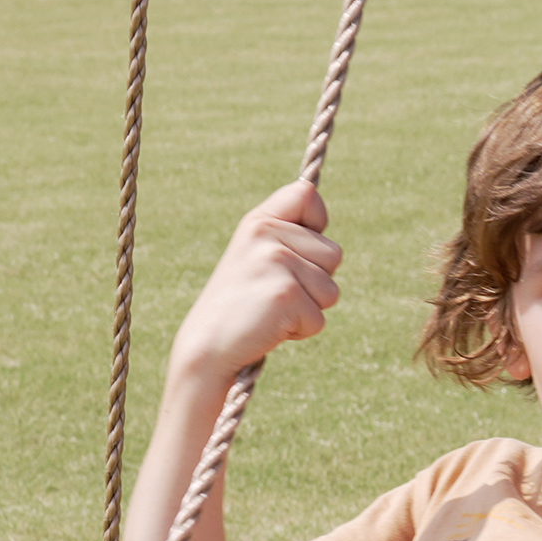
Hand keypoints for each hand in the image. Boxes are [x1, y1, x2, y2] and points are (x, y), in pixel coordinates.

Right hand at [169, 180, 340, 381]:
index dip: (316, 222)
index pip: (307, 195)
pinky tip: (270, 327)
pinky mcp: (286, 294)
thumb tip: (321, 216)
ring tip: (272, 310)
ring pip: (331, 290)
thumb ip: (287, 234)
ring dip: (308, 308)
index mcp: (259, 221)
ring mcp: (276, 262)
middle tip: (274, 293)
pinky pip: (319, 318)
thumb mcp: (256, 256)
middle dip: (314, 282)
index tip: (296, 251)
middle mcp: (267, 234)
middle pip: (334, 254)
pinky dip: (300, 331)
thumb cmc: (239, 304)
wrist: (207, 345)